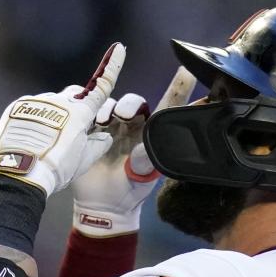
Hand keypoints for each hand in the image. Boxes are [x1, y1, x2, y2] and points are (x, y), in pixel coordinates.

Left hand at [0, 43, 125, 195]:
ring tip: (44, 141)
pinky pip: (31, 108)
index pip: (101, 86)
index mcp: (80, 112)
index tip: (118, 47)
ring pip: (50, 104)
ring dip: (52, 116)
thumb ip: (97, 145)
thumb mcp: (83, 161)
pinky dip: (33, 119)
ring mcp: (38, 101)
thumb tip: (104, 135)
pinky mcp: (18, 106)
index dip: (112, 66)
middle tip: (71, 129)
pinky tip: (29, 137)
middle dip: (76, 106)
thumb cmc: (55, 169)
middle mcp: (60, 101)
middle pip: (74, 95)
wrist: (20, 172)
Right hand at [72, 66, 197, 235]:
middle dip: (129, 104)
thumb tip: (145, 148)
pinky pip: (89, 111)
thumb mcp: (142, 179)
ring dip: (107, 110)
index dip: (178, 88)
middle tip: (123, 117)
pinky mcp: (90, 131)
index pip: (167, 106)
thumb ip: (146, 162)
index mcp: (151, 134)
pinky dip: (89, 111)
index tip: (187, 68)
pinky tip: (89, 124)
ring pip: (109, 103)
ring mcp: (110, 128)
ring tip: (103, 124)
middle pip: (133, 102)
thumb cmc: (129, 193)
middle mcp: (132, 126)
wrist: (101, 207)